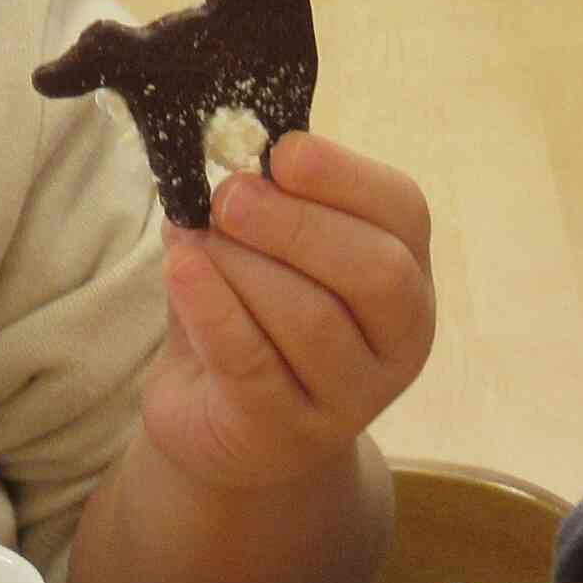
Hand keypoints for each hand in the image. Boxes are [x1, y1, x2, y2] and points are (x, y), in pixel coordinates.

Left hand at [134, 134, 433, 495]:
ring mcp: (352, 395)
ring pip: (313, 319)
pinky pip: (253, 363)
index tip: (282, 152)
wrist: (215, 418)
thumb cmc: (245, 316)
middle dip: (297, 224)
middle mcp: (399, 339)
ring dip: (242, 267)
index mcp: (402, 273)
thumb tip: (219, 152)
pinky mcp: (287, 431)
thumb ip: (249, 206)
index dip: (346, 176)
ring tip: (192, 244)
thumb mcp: (252, 250)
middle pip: (377, 272)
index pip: (402, 213)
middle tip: (228, 198)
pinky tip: (180, 270)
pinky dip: (212, 309)